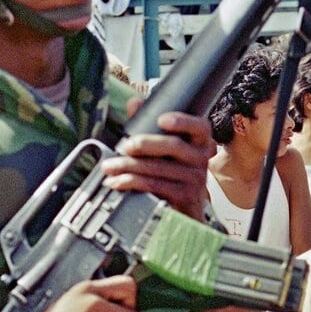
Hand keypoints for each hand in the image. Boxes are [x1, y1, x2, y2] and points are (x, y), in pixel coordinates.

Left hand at [103, 103, 215, 219]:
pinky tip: (117, 182)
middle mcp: (201, 159)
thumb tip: (135, 103)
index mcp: (199, 142)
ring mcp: (195, 179)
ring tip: (110, 167)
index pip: (200, 127)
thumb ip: (149, 125)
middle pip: (174, 146)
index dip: (182, 121)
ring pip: (159, 168)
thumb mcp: (164, 149)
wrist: (184, 209)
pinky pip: (155, 186)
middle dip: (145, 144)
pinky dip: (132, 182)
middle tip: (124, 146)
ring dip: (129, 166)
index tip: (162, 120)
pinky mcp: (184, 197)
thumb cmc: (172, 174)